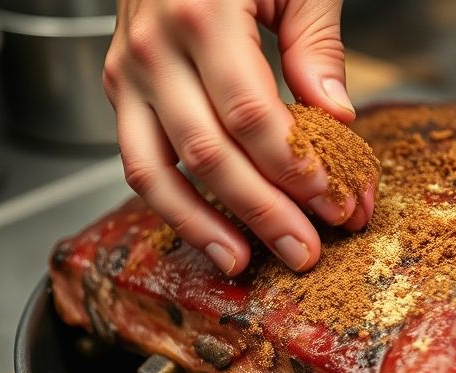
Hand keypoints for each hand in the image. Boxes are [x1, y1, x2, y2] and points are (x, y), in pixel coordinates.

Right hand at [103, 0, 374, 275]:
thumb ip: (316, 45)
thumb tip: (336, 118)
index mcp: (203, 14)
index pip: (252, 116)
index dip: (296, 167)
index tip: (336, 200)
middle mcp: (153, 49)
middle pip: (210, 153)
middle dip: (264, 210)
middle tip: (305, 251)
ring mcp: (127, 71)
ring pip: (157, 170)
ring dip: (203, 225)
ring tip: (244, 264)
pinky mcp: (119, 88)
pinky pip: (137, 159)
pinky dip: (170, 203)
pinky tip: (206, 233)